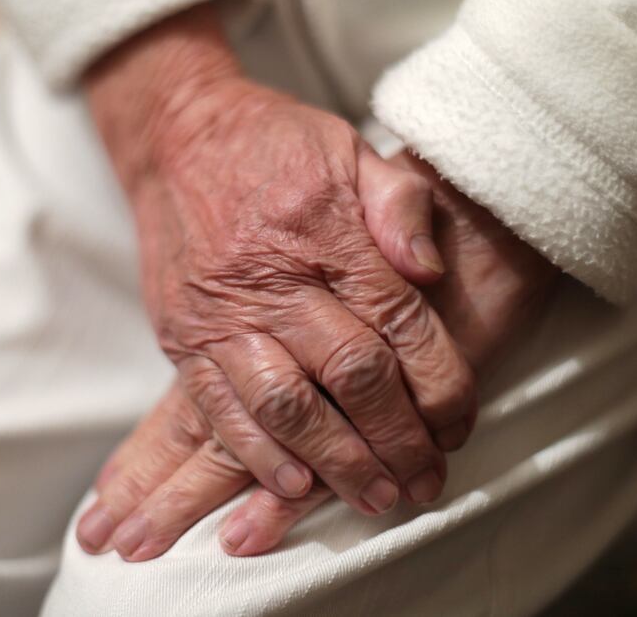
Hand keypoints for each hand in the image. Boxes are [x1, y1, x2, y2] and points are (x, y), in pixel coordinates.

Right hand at [76, 151, 559, 559]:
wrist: (176, 136)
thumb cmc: (275, 145)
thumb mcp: (352, 150)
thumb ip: (401, 206)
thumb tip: (434, 274)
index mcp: (329, 232)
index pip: (400, 325)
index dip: (440, 386)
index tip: (460, 426)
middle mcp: (276, 279)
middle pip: (352, 375)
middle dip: (397, 439)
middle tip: (425, 482)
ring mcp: (223, 314)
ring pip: (288, 406)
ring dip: (337, 462)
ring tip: (375, 499)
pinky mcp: (183, 337)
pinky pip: (220, 409)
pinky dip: (259, 455)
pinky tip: (295, 487)